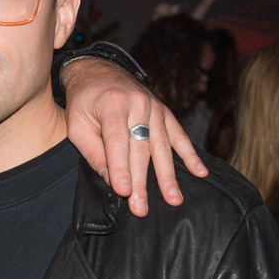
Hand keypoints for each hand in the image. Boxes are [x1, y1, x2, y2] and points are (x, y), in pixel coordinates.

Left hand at [63, 59, 207, 216]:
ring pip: (162, 146)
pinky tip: (201, 172)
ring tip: (173, 199)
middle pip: (141, 148)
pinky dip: (190, 154)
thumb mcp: (77, 125)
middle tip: (141, 208)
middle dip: (141, 181)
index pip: (118, 141)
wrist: (98, 70)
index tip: (123, 192)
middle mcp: (137, 104)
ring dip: (168, 175)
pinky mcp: (165, 112)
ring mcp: (154, 107)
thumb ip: (93, 152)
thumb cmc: (84, 102)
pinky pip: (179, 135)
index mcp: (112, 104)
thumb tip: (111, 181)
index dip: (120, 168)